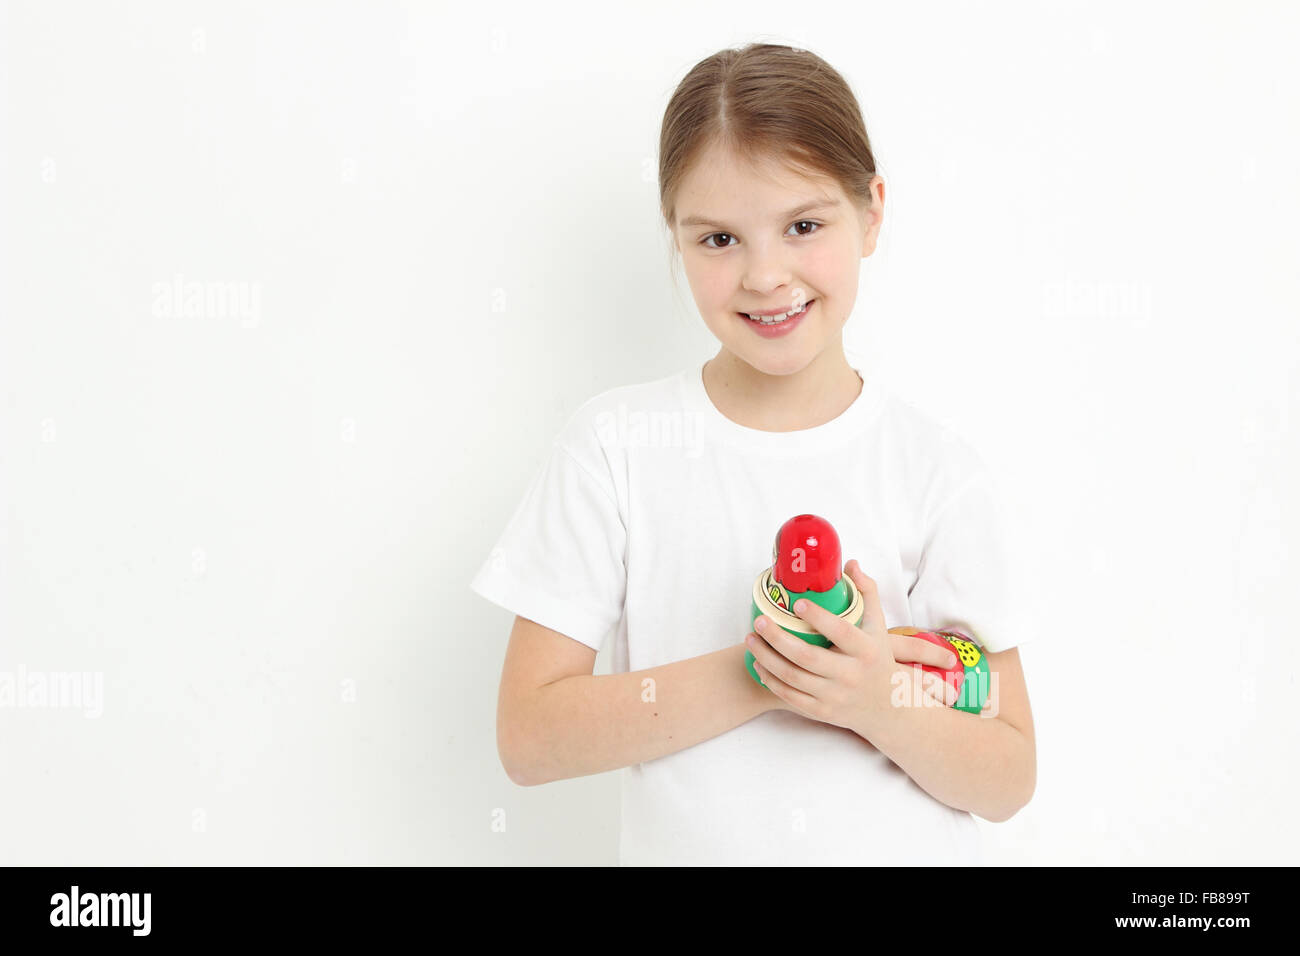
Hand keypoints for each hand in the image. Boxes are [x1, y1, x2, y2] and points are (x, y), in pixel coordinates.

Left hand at [747, 560, 949, 731]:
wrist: (888, 708)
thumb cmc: (878, 659)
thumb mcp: (879, 626)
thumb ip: (867, 593)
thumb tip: (850, 563)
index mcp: (866, 650)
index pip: (840, 631)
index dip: (818, 617)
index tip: (797, 602)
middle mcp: (851, 675)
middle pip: (807, 657)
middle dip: (778, 638)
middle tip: (759, 620)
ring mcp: (835, 696)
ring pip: (793, 677)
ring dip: (767, 658)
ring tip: (751, 638)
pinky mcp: (822, 711)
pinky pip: (790, 696)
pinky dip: (771, 680)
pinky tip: (759, 664)